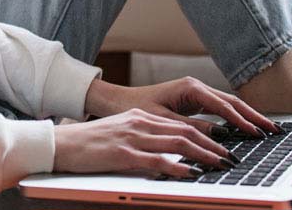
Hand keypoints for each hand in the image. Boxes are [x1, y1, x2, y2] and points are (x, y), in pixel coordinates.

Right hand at [52, 108, 236, 177]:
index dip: (206, 135)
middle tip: (231, 158)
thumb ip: (143, 138)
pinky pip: (157, 160)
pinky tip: (192, 173)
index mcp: (140, 117)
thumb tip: (168, 152)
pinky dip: (178, 166)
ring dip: (203, 155)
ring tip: (220, 165)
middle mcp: (140, 123)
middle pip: (185, 132)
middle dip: (212, 145)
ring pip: (177, 143)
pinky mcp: (123, 154)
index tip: (223, 146)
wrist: (60, 144)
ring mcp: (132, 137)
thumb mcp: (120, 134)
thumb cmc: (88, 144)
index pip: (181, 124)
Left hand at [83, 77, 281, 138]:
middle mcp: (196, 87)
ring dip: (248, 117)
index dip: (242, 121)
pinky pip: (220, 109)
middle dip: (254, 116)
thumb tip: (220, 136)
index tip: (257, 134)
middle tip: (274, 130)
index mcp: (190, 88)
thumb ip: (191, 128)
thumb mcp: (163, 121)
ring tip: (267, 130)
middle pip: (233, 102)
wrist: (119, 101)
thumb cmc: (136, 109)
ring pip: (229, 105)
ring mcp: (197, 92)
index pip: (224, 106)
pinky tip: (247, 128)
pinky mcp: (194, 100)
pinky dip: (235, 118)